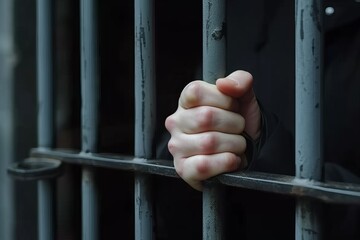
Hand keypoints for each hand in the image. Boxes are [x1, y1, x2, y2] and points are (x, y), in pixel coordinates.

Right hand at [165, 70, 260, 190]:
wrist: (247, 151)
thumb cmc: (238, 123)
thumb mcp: (244, 98)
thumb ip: (240, 81)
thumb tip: (225, 84)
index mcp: (186, 101)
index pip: (196, 92)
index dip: (223, 99)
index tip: (233, 107)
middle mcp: (176, 122)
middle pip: (206, 117)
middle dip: (234, 124)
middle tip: (238, 128)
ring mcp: (177, 146)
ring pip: (209, 142)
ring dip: (234, 145)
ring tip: (236, 145)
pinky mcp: (183, 169)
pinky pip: (204, 166)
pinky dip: (225, 163)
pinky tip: (231, 159)